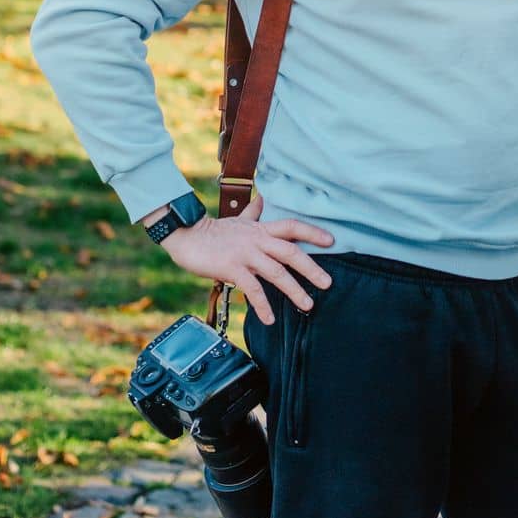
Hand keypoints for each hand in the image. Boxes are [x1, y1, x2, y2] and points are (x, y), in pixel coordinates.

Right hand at [163, 192, 334, 324]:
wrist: (186, 235)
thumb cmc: (213, 230)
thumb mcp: (237, 219)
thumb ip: (254, 213)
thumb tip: (263, 198)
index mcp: (260, 228)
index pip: (292, 226)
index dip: (312, 233)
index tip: (331, 241)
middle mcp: (257, 240)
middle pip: (291, 252)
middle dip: (312, 268)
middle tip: (328, 283)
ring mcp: (245, 254)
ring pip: (277, 273)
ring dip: (294, 290)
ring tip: (307, 305)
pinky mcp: (232, 268)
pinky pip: (252, 289)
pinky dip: (262, 306)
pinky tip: (270, 319)